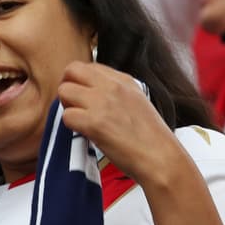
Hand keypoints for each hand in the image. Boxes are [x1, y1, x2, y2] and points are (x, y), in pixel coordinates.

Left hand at [57, 62, 184, 187]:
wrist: (160, 157)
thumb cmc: (151, 138)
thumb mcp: (138, 102)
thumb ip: (117, 93)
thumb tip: (94, 95)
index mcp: (124, 81)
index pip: (89, 66)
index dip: (81, 81)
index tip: (85, 96)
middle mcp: (113, 86)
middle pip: (72, 70)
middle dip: (68, 86)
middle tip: (75, 105)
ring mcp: (103, 103)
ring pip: (64, 91)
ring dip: (67, 107)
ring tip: (81, 120)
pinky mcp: (94, 123)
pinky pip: (66, 116)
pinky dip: (71, 126)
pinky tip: (85, 133)